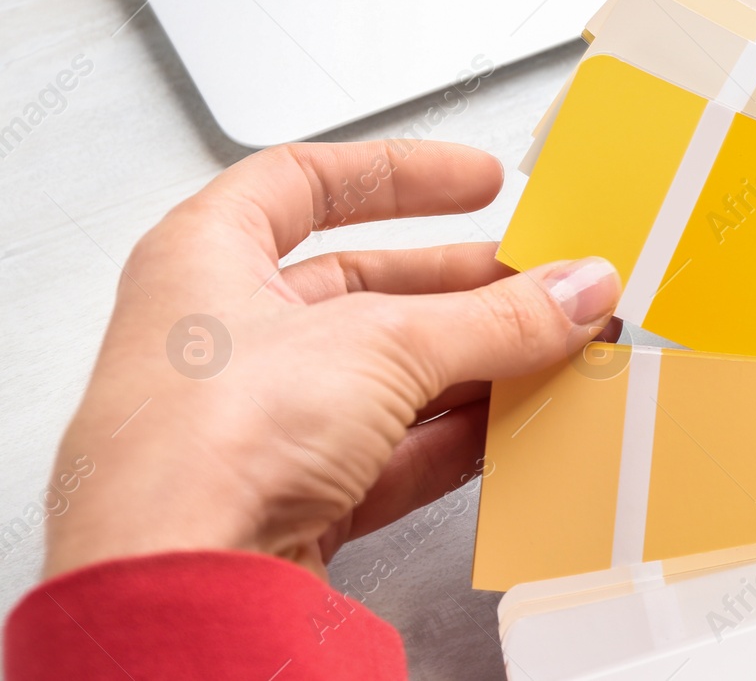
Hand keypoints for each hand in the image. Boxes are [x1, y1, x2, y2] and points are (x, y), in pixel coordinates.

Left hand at [41, 141, 619, 579]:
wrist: (179, 588)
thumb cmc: (206, 443)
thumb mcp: (382, 344)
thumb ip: (494, 318)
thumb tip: (571, 290)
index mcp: (205, 258)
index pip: (305, 182)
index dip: (399, 173)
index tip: (478, 182)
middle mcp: (221, 336)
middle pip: (366, 288)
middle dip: (465, 288)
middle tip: (539, 285)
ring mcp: (253, 423)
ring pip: (384, 375)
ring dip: (472, 365)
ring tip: (548, 350)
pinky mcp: (286, 498)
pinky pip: (388, 451)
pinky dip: (453, 437)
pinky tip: (510, 424)